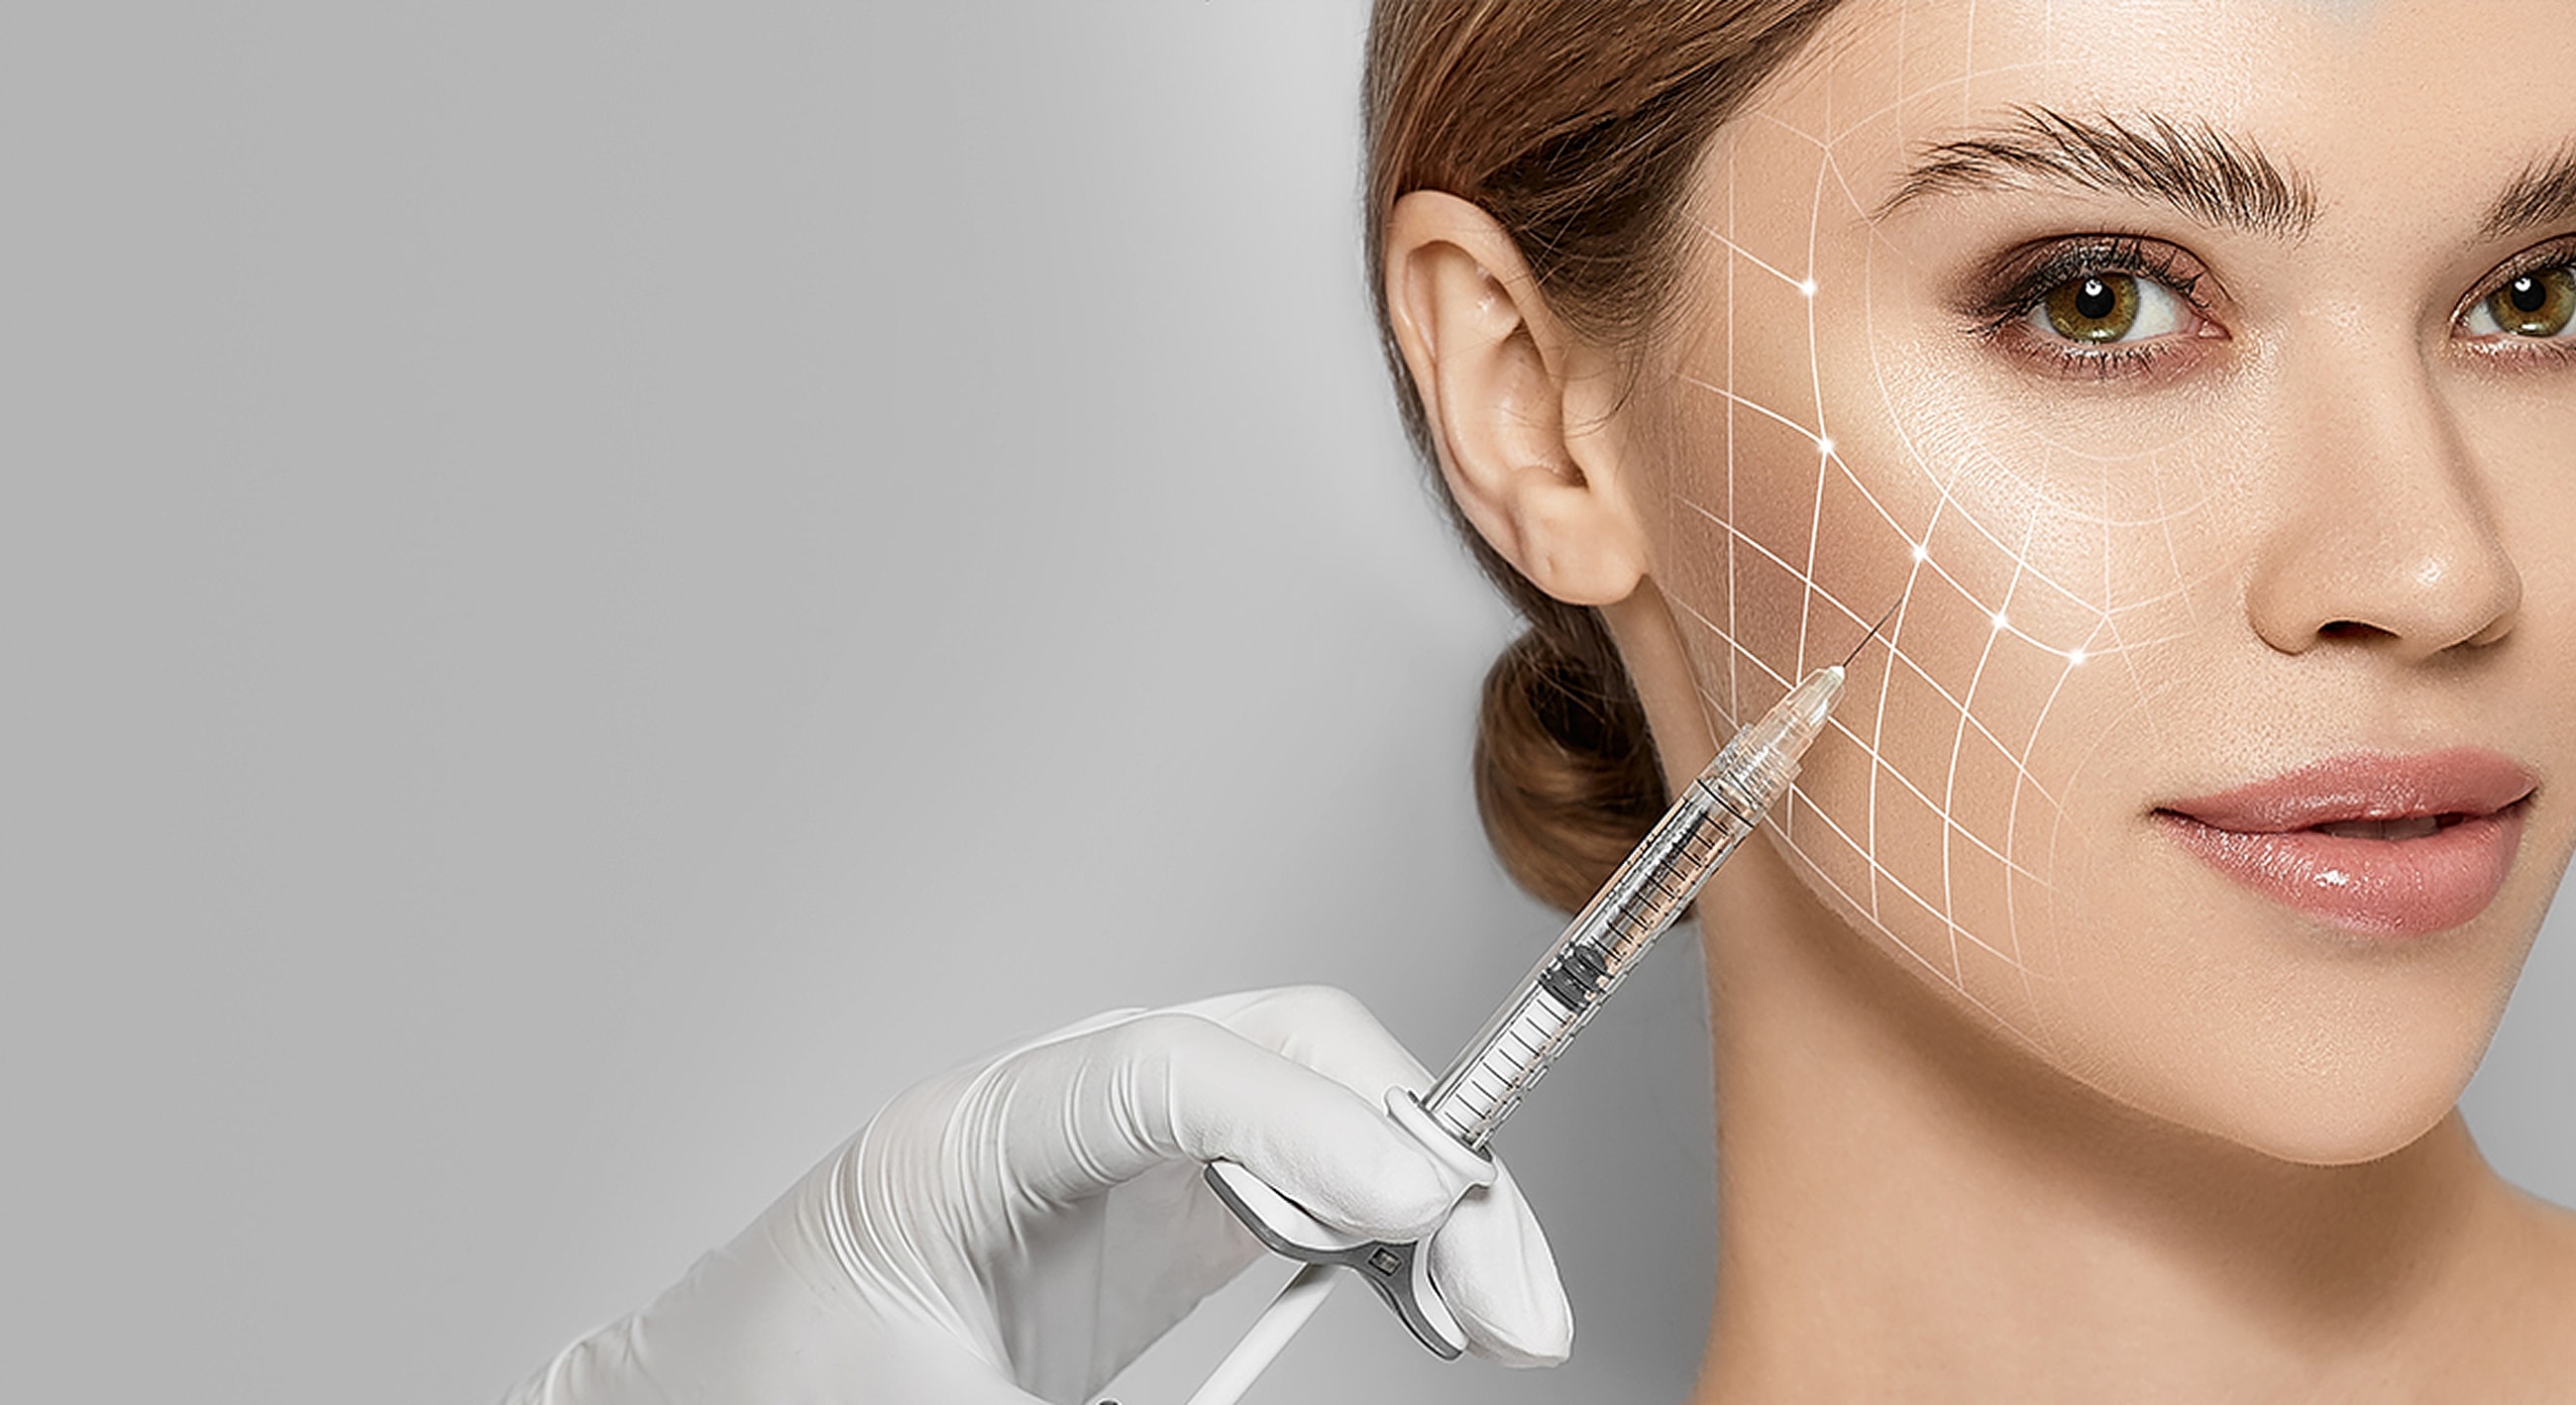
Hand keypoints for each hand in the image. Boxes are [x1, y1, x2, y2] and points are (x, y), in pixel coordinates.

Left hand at [505, 986, 1570, 1403]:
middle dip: (1408, 1147)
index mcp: (960, 1140)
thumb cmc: (783, 1398)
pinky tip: (1442, 1297)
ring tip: (1504, 1310)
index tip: (1420, 1216)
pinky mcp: (1146, 1212)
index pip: (1158, 1072)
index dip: (1303, 1128)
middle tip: (1509, 1296)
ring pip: (1304, 1104)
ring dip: (1419, 1190)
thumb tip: (1304, 1369)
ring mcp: (1107, 1153)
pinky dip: (1385, 1229)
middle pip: (1266, 1050)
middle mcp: (1049, 1110)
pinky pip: (1294, 1184)